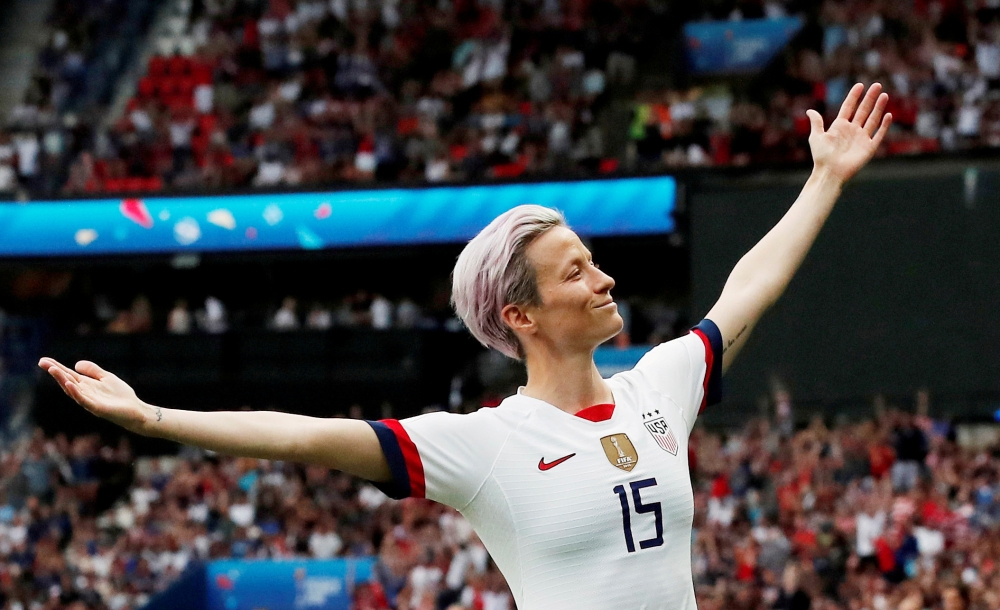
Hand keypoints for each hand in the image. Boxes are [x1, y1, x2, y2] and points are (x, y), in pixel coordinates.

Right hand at [38, 358, 153, 432]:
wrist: (135, 410)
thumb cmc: (121, 396)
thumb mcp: (106, 378)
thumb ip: (93, 370)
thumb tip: (76, 364)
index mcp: (86, 386)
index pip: (68, 375)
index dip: (56, 368)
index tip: (43, 360)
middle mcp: (85, 393)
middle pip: (67, 382)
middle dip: (55, 372)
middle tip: (43, 363)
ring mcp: (89, 401)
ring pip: (72, 390)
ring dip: (62, 380)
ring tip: (53, 369)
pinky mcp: (97, 408)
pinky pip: (84, 400)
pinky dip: (76, 393)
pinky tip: (70, 384)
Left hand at [807, 82, 891, 182]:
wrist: (829, 172)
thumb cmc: (821, 156)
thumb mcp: (816, 137)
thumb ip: (816, 123)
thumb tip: (809, 110)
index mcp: (839, 126)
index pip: (849, 107)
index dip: (854, 96)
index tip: (860, 85)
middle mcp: (852, 130)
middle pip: (863, 110)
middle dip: (870, 98)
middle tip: (877, 85)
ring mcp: (861, 138)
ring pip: (872, 119)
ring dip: (878, 107)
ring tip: (884, 95)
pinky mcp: (868, 148)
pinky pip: (878, 134)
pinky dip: (884, 125)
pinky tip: (888, 115)